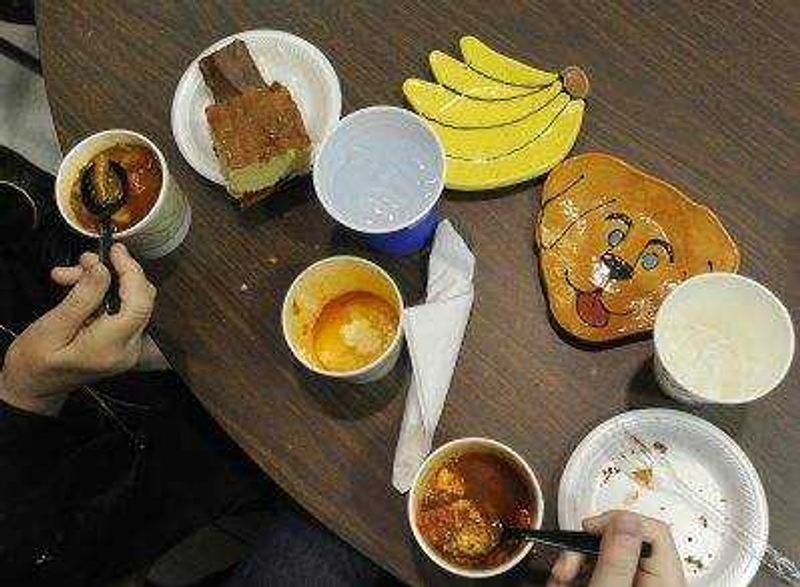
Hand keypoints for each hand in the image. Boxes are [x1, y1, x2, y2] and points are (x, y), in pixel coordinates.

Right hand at [0, 244, 155, 415]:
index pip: (138, 304)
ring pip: (131, 300)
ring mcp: (130, 346)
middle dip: (113, 272)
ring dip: (104, 281)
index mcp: (110, 348)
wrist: (34, 387)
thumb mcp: (52, 327)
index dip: (131, 273)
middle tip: (80, 262)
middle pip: (140, 299)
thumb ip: (82, 298)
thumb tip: (103, 268)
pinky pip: (124, 308)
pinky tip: (78, 287)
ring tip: (68, 276)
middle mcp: (129, 349)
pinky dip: (104, 293)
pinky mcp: (125, 341)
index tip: (115, 251)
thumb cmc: (35, 361)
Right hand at [547, 510, 686, 586]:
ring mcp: (636, 584)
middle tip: (569, 562)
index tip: (589, 528)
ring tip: (562, 578)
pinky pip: (598, 570)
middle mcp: (655, 582)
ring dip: (575, 561)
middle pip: (624, 540)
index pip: (653, 529)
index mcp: (665, 582)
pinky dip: (576, 574)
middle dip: (586, 546)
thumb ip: (617, 558)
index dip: (617, 520)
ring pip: (606, 555)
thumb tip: (625, 518)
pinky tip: (564, 582)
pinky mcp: (620, 586)